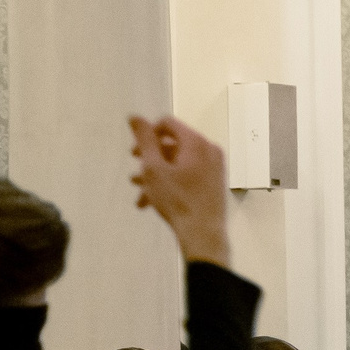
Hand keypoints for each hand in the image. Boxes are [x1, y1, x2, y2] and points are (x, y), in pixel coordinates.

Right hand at [130, 115, 230, 267]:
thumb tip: (134, 117)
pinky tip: (150, 200)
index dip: (147, 134)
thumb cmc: (176, 199)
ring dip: (155, 174)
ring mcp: (215, 167)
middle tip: (134, 170)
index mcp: (197, 142)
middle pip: (172, 144)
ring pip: (178, 163)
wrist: (203, 232)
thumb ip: (144, 140)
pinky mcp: (214, 182)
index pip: (167, 123)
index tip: (135, 153)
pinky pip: (188, 175)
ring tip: (138, 189)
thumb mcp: (153, 167)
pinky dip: (170, 183)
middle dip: (149, 158)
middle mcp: (210, 150)